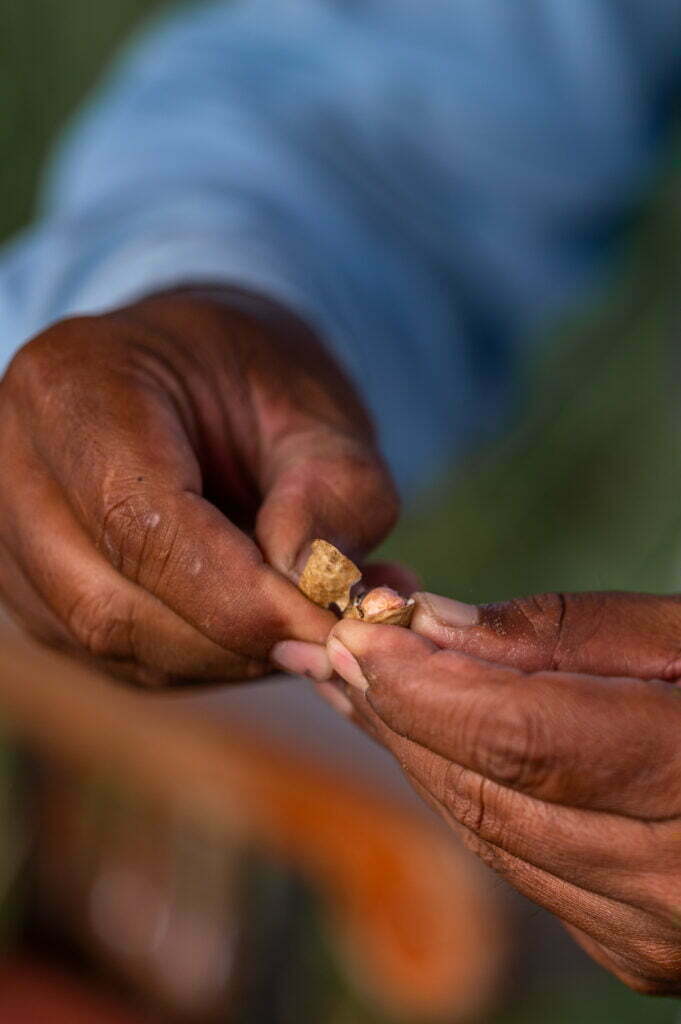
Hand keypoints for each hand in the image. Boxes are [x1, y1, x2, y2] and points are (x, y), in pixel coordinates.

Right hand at [0, 288, 396, 684]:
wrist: (193, 375)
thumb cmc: (253, 379)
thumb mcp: (317, 407)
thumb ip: (333, 491)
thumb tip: (315, 590)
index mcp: (71, 388)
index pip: (138, 522)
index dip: (240, 594)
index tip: (329, 626)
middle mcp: (14, 468)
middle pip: (112, 604)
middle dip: (236, 638)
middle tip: (334, 639)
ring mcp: (11, 542)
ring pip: (116, 644)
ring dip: (228, 654)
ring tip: (313, 617)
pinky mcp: (36, 596)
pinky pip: (120, 657)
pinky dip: (207, 655)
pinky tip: (266, 620)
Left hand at [326, 590, 680, 993]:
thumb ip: (573, 633)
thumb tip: (436, 625)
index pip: (523, 738)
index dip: (422, 685)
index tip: (348, 630)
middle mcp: (678, 884)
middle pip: (488, 790)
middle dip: (391, 712)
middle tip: (320, 645)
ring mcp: (654, 933)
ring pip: (488, 831)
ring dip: (408, 751)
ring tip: (344, 682)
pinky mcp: (636, 948)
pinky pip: (517, 860)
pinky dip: (458, 791)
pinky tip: (416, 737)